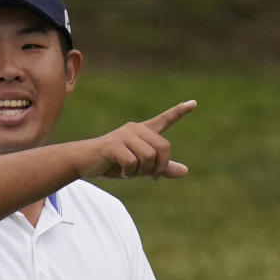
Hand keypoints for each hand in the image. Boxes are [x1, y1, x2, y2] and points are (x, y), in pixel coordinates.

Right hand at [77, 101, 196, 180]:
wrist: (85, 162)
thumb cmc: (113, 163)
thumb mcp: (140, 167)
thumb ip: (162, 168)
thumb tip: (185, 172)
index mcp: (143, 132)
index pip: (164, 120)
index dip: (179, 112)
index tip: (193, 103)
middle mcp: (136, 129)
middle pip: (163, 148)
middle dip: (158, 167)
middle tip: (149, 175)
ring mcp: (124, 135)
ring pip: (149, 157)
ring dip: (141, 172)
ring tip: (128, 171)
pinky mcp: (114, 144)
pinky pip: (132, 163)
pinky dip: (128, 172)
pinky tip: (119, 170)